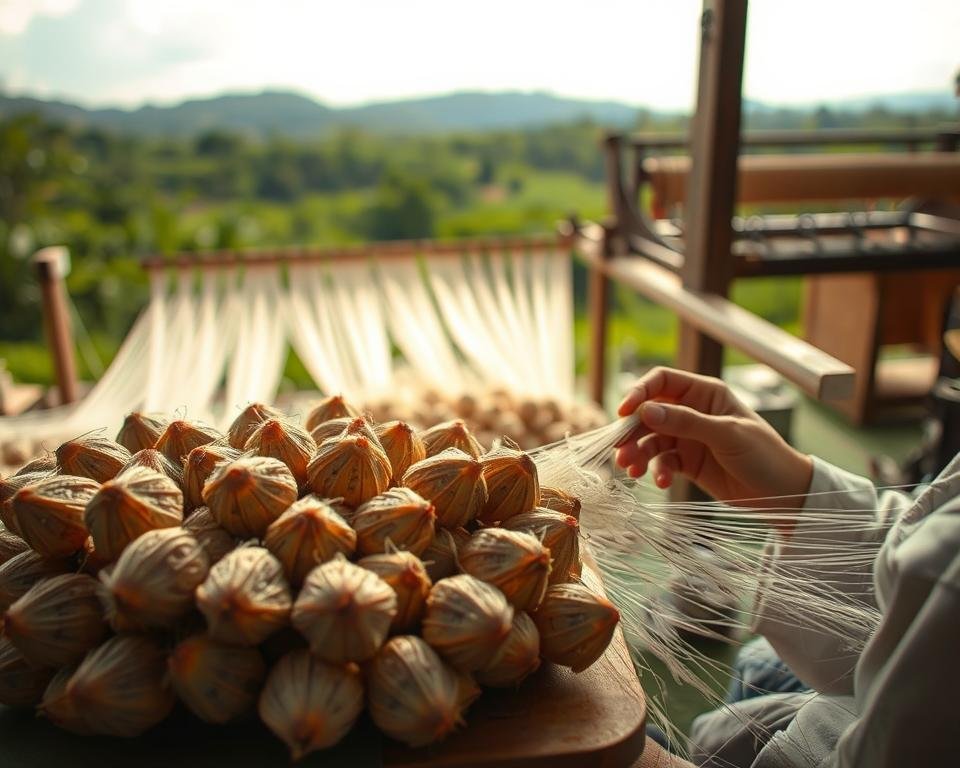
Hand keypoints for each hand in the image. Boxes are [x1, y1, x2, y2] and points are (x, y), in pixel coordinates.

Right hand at [615, 367, 812, 508]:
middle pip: (649, 414)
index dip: (640, 393)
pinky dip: (656, 471)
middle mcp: (692, 412)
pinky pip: (661, 462)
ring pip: (650, 440)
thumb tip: (646, 411)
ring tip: (631, 471)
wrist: (783, 494)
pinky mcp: (687, 462)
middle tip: (619, 450)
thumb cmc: (764, 455)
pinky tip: (660, 483)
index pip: (662, 381)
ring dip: (638, 454)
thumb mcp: (726, 434)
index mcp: (704, 393)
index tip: (623, 412)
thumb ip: (686, 422)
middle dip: (632, 431)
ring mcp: (688, 438)